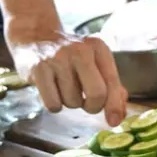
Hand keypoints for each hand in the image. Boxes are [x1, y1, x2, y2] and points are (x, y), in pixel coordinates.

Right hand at [9, 30, 128, 126]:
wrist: (36, 35)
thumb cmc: (72, 56)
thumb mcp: (96, 63)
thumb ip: (112, 87)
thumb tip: (119, 114)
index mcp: (99, 48)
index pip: (112, 82)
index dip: (115, 105)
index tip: (115, 121)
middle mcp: (80, 50)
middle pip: (97, 94)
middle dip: (93, 107)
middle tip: (87, 104)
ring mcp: (57, 58)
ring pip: (73, 102)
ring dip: (71, 102)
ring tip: (65, 87)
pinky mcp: (38, 69)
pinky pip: (53, 104)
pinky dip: (54, 105)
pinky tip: (52, 90)